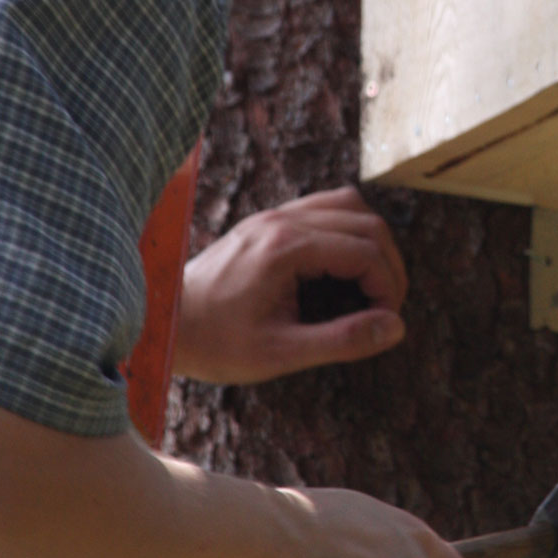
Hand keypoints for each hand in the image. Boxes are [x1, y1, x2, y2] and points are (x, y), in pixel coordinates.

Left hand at [173, 188, 407, 383]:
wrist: (163, 323)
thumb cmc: (215, 342)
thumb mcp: (281, 353)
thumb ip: (342, 340)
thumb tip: (394, 327)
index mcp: (287, 248)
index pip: (366, 250)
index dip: (388, 286)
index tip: (385, 321)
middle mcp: (281, 220)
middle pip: (365, 220)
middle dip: (388, 264)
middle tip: (386, 306)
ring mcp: (272, 216)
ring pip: (348, 204)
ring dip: (371, 240)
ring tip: (372, 283)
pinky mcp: (266, 222)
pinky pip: (323, 207)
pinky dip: (346, 230)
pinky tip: (342, 266)